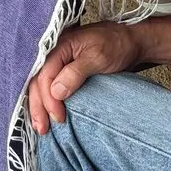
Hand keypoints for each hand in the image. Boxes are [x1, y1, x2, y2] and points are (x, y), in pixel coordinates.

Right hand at [27, 23, 143, 132]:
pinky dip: (47, 101)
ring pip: (41, 86)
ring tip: (41, 127)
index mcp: (60, 46)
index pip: (45, 75)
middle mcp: (55, 54)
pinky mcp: (65, 71)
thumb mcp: (98, 57)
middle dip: (38, 106)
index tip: (58, 117)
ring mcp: (59, 63)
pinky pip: (50, 86)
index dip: (48, 99)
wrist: (132, 42)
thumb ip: (75, 72)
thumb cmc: (117, 45)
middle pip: (38, 82)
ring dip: (39, 107)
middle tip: (43, 128)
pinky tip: (46, 115)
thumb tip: (55, 92)